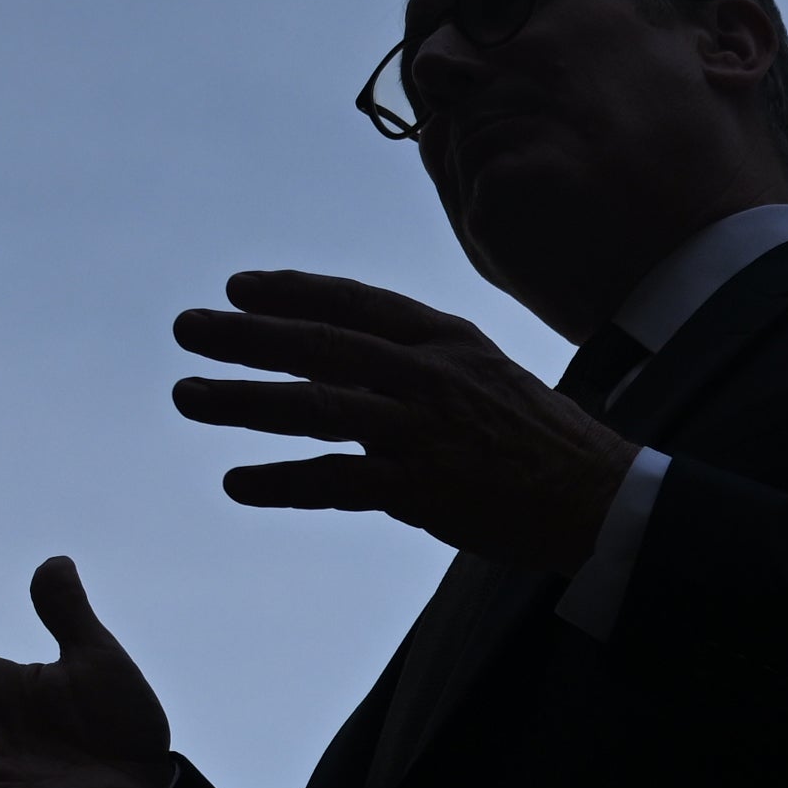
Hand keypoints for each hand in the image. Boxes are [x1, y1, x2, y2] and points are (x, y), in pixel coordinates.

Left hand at [171, 270, 635, 574]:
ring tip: (188, 396)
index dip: (293, 293)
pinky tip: (237, 483)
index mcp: (449, 342)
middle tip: (186, 328)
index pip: (356, 303)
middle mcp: (430, 377)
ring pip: (317, 406)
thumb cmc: (544, 441)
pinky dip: (283, 481)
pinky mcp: (421, 489)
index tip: (239, 288)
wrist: (601, 500)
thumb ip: (417, 368)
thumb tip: (340, 368)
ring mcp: (424, 432)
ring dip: (245, 402)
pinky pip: (336, 481)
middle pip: (321, 346)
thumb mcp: (487, 376)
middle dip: (247, 336)